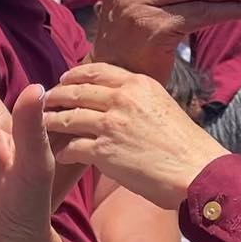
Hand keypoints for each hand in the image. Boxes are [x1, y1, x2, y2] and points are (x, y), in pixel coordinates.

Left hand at [44, 62, 228, 209]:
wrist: (196, 170)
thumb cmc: (186, 144)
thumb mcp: (163, 105)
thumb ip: (140, 99)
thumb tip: (124, 102)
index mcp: (138, 84)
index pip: (97, 71)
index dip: (75, 75)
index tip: (64, 79)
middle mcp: (122, 99)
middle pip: (77, 91)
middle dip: (56, 96)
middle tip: (45, 101)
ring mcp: (111, 124)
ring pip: (69, 117)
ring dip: (52, 121)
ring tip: (43, 126)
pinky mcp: (104, 151)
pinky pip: (73, 147)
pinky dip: (63, 151)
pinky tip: (60, 155)